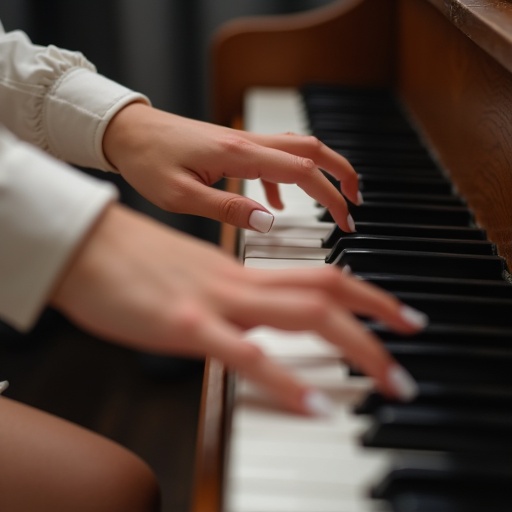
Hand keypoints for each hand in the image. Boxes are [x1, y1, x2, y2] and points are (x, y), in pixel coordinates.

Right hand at [51, 203, 426, 415]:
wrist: (85, 244)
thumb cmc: (133, 260)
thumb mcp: (193, 278)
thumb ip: (228, 298)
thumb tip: (253, 321)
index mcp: (240, 272)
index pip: (317, 274)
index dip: (363, 291)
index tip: (394, 311)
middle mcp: (238, 283)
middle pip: (325, 290)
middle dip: (377, 315)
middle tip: (412, 336)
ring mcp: (214, 303)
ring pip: (301, 315)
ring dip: (353, 346)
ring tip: (389, 378)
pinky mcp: (185, 324)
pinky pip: (245, 354)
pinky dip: (285, 380)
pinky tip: (315, 404)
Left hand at [102, 103, 360, 232]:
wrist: (127, 133)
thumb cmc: (147, 161)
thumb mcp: (180, 196)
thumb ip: (227, 208)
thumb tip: (268, 222)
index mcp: (238, 154)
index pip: (302, 172)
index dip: (330, 196)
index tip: (345, 221)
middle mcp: (247, 142)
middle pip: (312, 149)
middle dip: (341, 173)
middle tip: (356, 202)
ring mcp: (242, 141)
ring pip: (297, 149)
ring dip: (321, 171)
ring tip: (332, 199)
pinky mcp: (234, 147)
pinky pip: (273, 157)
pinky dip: (287, 178)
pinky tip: (277, 202)